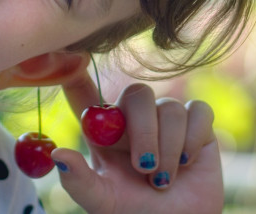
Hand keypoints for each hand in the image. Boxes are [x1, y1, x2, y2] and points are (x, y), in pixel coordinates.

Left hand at [51, 74, 223, 213]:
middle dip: (144, 130)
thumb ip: (79, 180)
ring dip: (169, 149)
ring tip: (162, 181)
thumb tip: (57, 154)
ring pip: (169, 108)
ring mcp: (165, 117)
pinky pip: (198, 112)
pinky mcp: (197, 123)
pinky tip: (187, 163)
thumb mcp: (102, 202)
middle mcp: (132, 117)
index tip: (76, 56)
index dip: (76, 69)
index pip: (84, 90)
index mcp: (103, 128)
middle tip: (144, 166)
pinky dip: (193, 138)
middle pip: (136, 93)